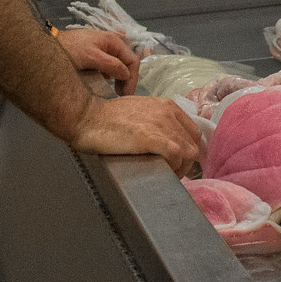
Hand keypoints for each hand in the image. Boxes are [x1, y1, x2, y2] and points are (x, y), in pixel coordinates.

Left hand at [57, 27, 139, 94]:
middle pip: (126, 64)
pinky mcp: (93, 57)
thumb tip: (126, 75)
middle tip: (119, 95)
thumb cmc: (68, 49)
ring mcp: (101, 51)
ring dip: (117, 79)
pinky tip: (100, 83)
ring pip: (117, 67)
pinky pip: (106, 68)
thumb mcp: (90, 57)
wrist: (46, 48)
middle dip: (125, 80)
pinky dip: (107, 77)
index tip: (126, 94)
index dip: (132, 78)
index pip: (132, 60)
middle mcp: (110, 45)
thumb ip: (111, 65)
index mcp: (113, 41)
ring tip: (112, 91)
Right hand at [70, 94, 198, 174]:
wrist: (87, 116)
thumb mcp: (140, 110)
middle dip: (186, 162)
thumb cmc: (107, 117)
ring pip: (189, 152)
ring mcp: (161, 125)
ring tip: (167, 175)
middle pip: (193, 144)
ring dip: (180, 168)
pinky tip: (163, 171)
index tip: (179, 161)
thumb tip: (164, 139)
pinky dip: (174, 167)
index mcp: (167, 106)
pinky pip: (176, 155)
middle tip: (172, 172)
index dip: (188, 149)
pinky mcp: (150, 138)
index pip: (192, 132)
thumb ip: (156, 120)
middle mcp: (168, 113)